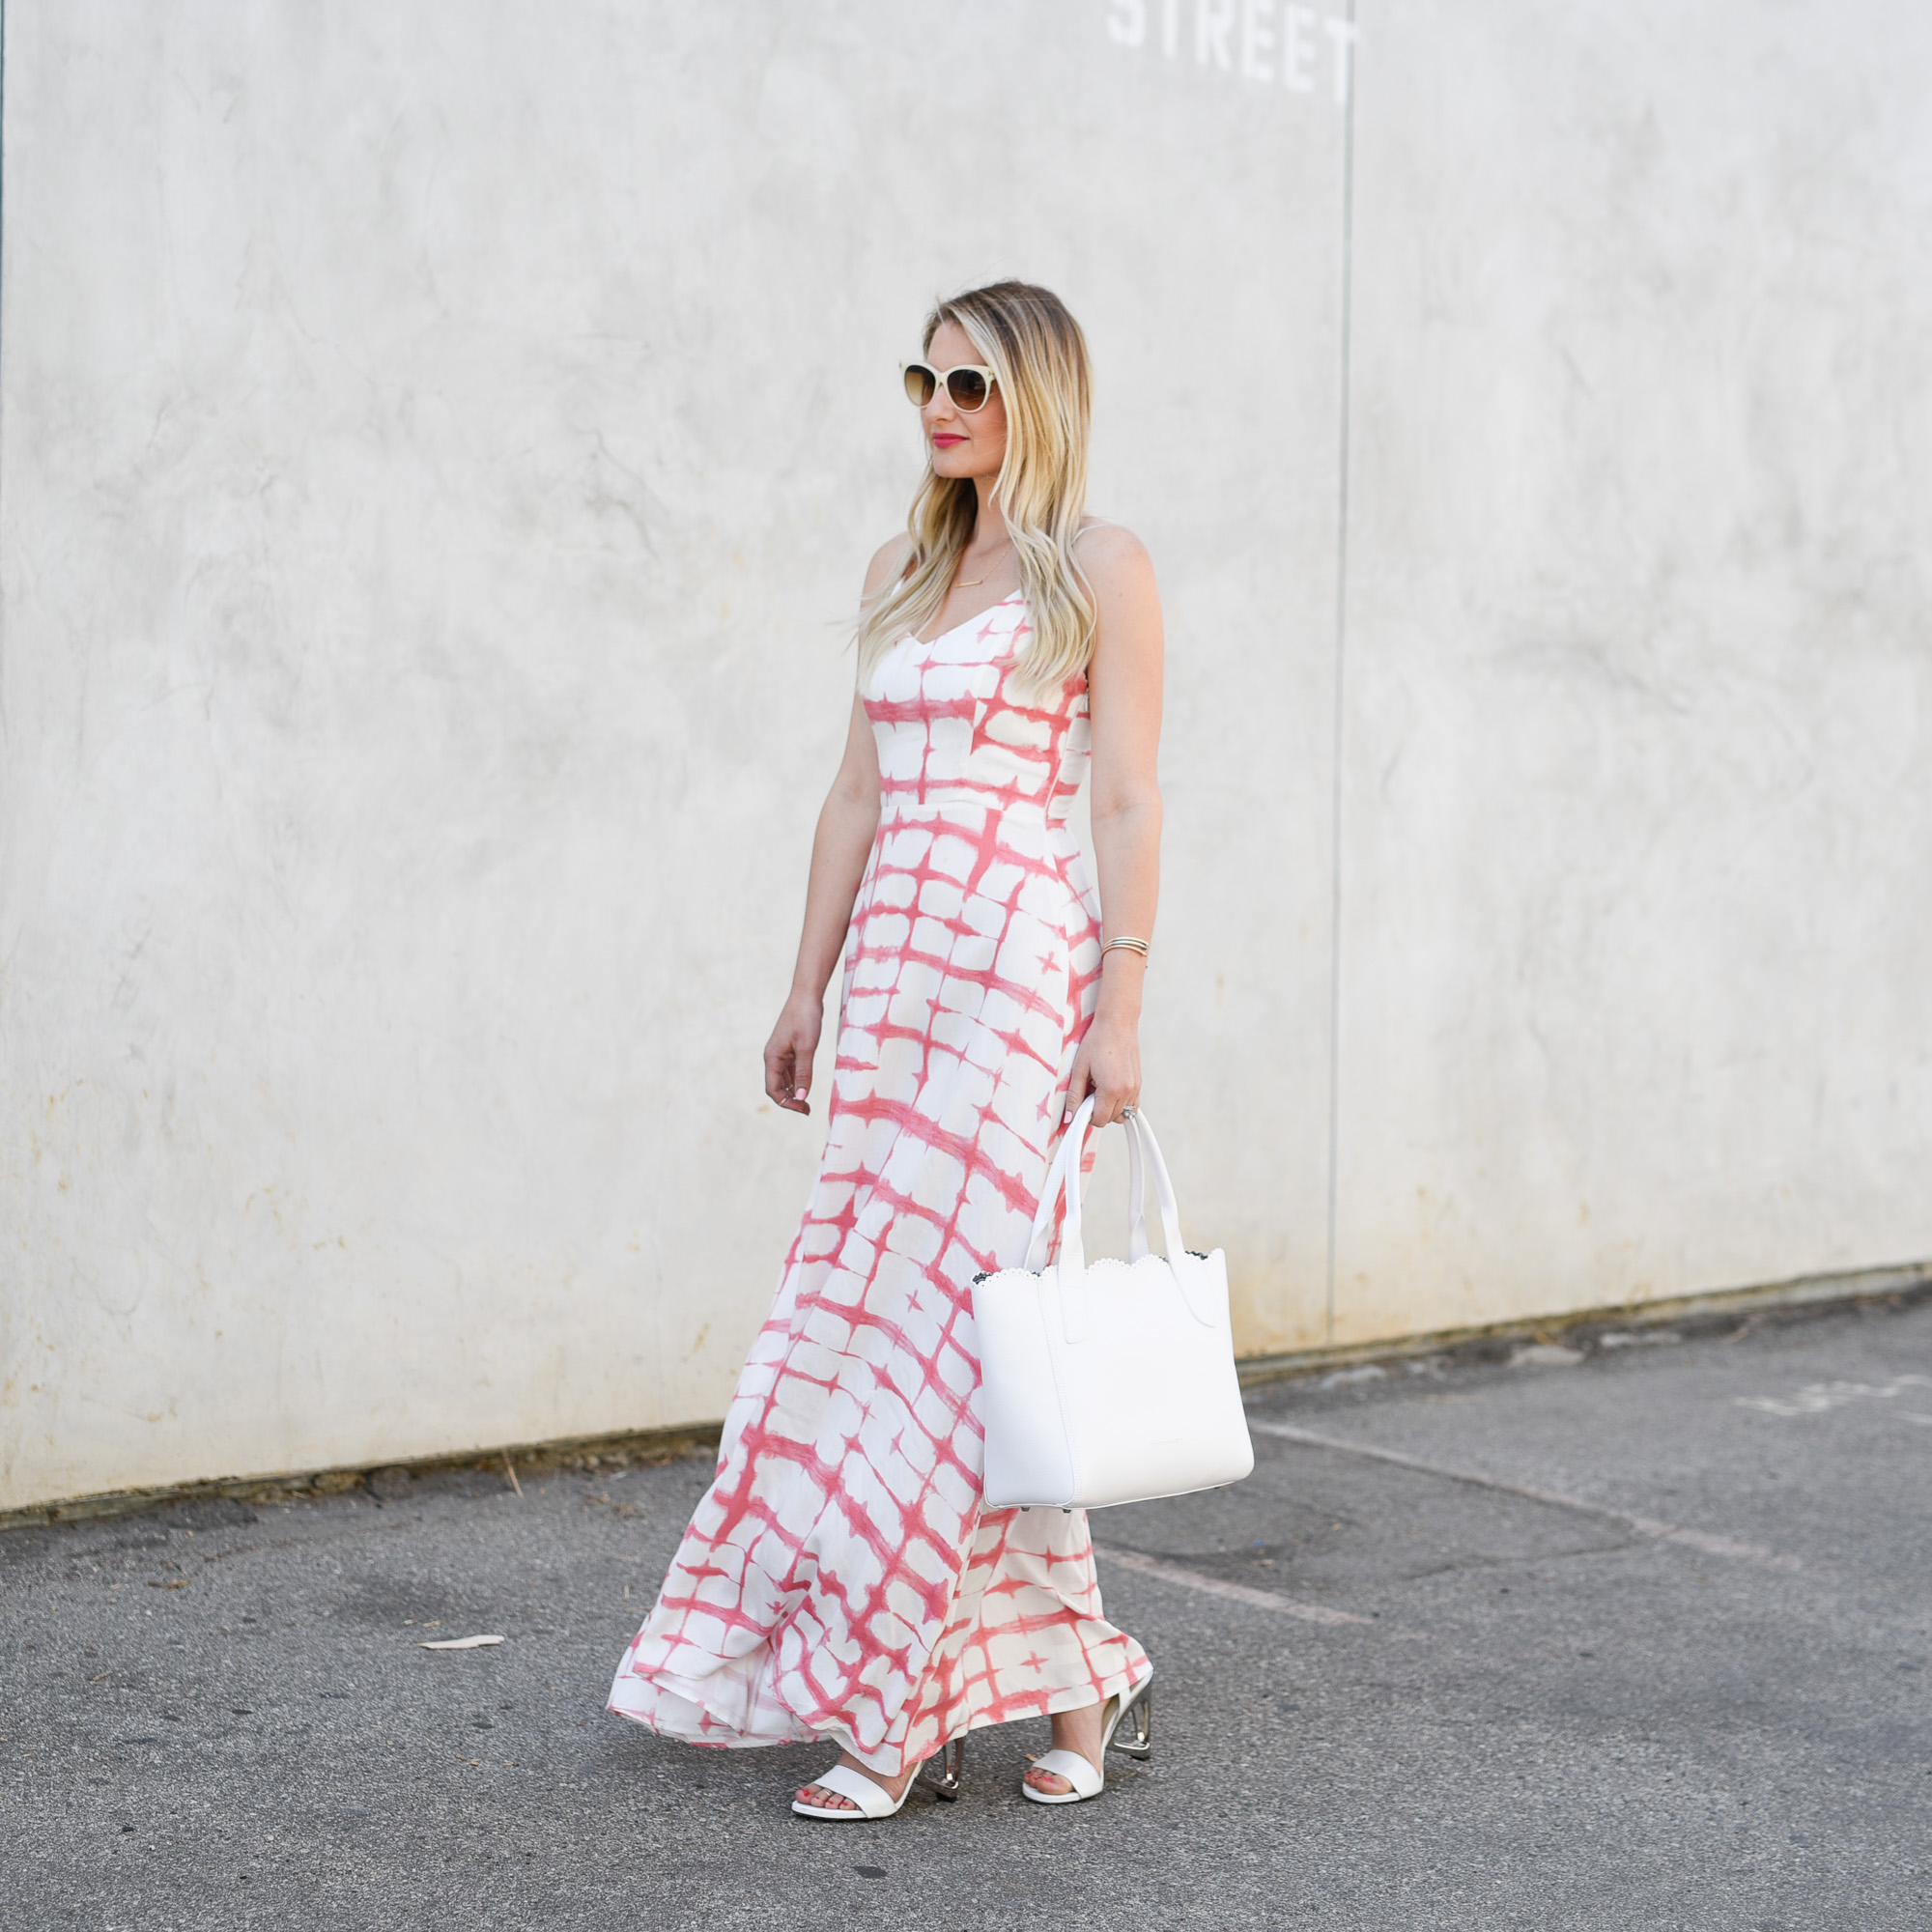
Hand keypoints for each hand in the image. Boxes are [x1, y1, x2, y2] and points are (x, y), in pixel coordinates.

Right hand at [764, 992, 823, 1114]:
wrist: (807, 995)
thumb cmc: (806, 1019)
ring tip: (807, 1101)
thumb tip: (801, 1097)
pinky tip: (807, 1084)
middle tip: (808, 1109)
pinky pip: (790, 1069)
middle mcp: (773, 1057)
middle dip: (790, 1100)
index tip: (804, 1108)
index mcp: (772, 1058)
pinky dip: (797, 1079)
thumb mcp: (807, 1048)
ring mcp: (781, 1052)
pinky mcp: (789, 1047)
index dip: (787, 1103)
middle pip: (776, 1087)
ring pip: (783, 1079)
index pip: (773, 1089)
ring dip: (793, 1091)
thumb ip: (804, 1073)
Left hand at [1063, 1013, 1139, 1128]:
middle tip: (1089, 1090)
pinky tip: (1110, 1089)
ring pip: (1121, 1115)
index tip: (1080, 1102)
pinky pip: (1131, 1106)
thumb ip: (1074, 1096)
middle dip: (1097, 1110)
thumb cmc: (1097, 1041)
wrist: (1117, 1023)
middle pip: (1110, 1119)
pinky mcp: (1139, 1084)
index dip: (1086, 1115)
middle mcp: (1127, 1091)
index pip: (1099, 1120)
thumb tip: (1070, 1118)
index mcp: (1111, 1089)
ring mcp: (1135, 1088)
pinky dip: (1120, 1103)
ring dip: (1109, 1108)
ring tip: (1099, 1088)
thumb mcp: (1079, 1069)